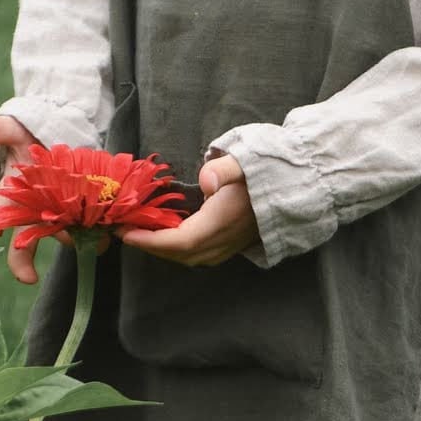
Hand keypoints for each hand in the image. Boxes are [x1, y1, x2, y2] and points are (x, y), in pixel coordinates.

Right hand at [0, 114, 111, 284]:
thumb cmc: (30, 137)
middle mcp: (30, 212)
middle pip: (21, 242)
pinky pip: (85, 233)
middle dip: (21, 262)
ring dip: (68, 239)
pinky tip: (104, 236)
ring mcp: (55, 217)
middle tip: (26, 277)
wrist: (62, 139)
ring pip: (58, 236)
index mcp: (9, 195)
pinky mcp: (80, 217)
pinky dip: (94, 237)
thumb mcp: (14, 130)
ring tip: (82, 237)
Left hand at [118, 154, 262, 266]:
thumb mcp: (244, 162)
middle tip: (125, 230)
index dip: (150, 241)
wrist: (296, 184)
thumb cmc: (266, 169)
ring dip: (164, 250)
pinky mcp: (234, 244)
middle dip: (151, 246)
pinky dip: (179, 249)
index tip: (125, 232)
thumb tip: (205, 180)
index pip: (180, 242)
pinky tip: (167, 235)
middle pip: (180, 255)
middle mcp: (225, 240)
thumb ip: (223, 169)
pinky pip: (200, 254)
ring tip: (142, 233)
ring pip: (191, 258)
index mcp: (222, 222)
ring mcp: (231, 245)